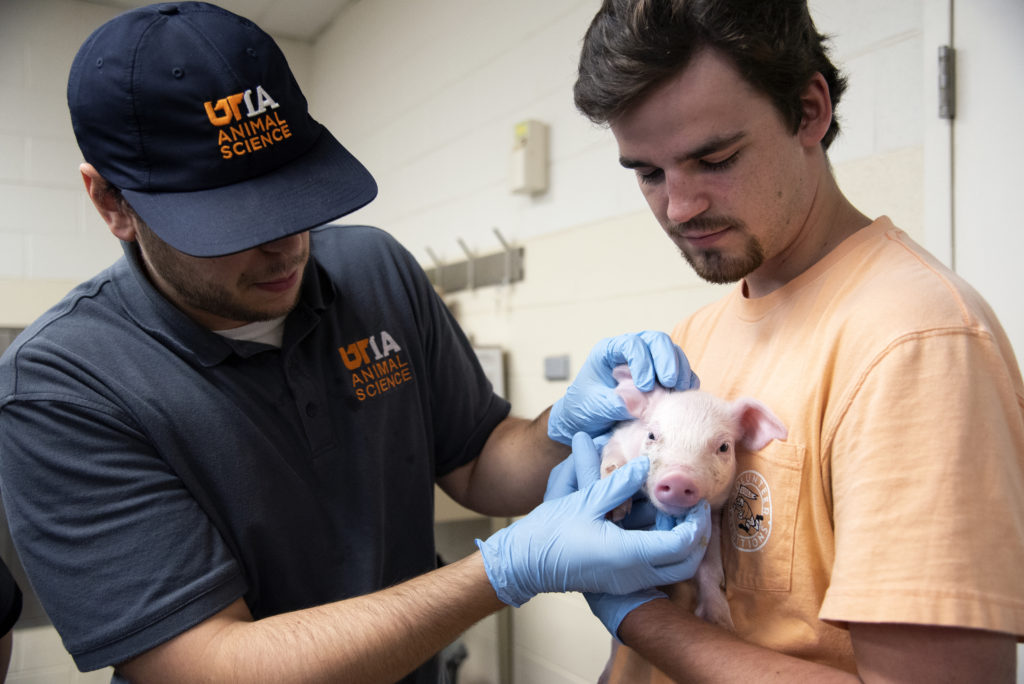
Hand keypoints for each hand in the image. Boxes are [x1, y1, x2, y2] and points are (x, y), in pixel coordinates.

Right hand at [476, 434, 709, 607]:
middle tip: (694, 510)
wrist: (527, 562)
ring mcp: (628, 582)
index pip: (681, 543)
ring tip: (677, 516)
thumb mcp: (586, 500)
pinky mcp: (622, 582)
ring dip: (685, 546)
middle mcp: (633, 574)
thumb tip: (645, 465)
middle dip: (698, 536)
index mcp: (628, 554)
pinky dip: (668, 552)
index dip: (695, 522)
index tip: (696, 501)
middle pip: (687, 563)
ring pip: (676, 571)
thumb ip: (619, 483)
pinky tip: (657, 527)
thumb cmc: (552, 531)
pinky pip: (658, 572)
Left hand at [547, 331, 698, 443]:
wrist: (588, 424)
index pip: (631, 344)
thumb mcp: (593, 406)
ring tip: (678, 389)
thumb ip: (614, 403)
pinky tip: (684, 394)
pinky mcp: (662, 378)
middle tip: (670, 383)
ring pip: (672, 353)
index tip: (645, 386)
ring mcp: (649, 362)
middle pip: (657, 341)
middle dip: (667, 360)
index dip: (642, 361)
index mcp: (610, 351)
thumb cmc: (584, 409)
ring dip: (680, 370)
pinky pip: (680, 371)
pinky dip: (686, 381)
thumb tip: (640, 401)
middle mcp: (631, 352)